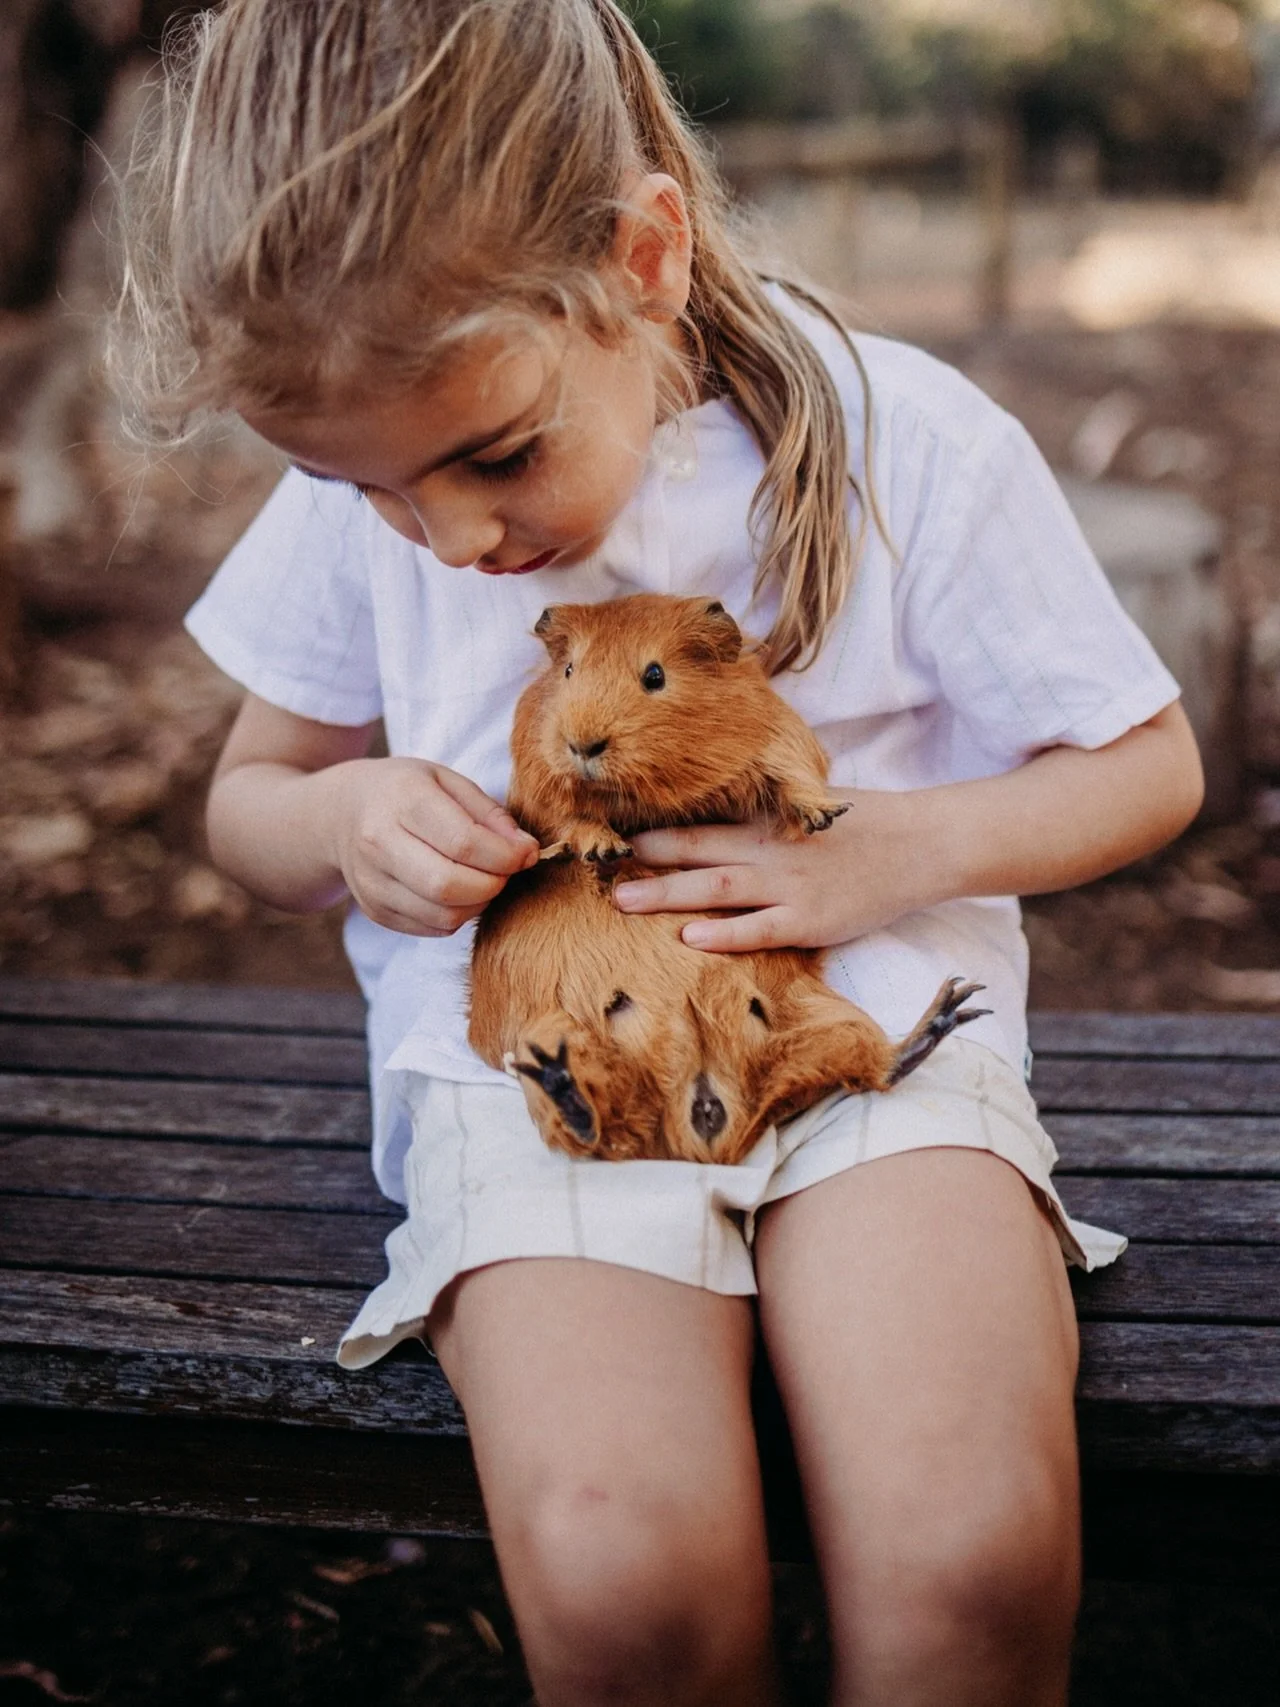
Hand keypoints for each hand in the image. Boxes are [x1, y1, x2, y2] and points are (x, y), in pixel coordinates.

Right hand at [331, 758, 538, 936]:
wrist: (341, 815)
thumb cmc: (406, 792)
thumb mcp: (448, 781)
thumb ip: (490, 814)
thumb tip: (528, 851)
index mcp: (402, 800)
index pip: (463, 842)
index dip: (506, 856)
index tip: (527, 854)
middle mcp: (379, 844)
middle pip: (449, 886)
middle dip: (494, 884)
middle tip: (506, 871)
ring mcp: (372, 883)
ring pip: (444, 916)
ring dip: (479, 903)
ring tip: (485, 879)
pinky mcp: (375, 911)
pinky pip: (433, 929)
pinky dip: (458, 915)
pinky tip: (460, 891)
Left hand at [613, 790, 938, 952]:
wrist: (922, 844)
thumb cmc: (866, 825)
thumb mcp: (809, 808)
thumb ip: (765, 817)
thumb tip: (722, 822)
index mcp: (766, 822)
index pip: (698, 824)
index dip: (652, 830)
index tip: (611, 834)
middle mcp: (768, 851)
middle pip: (694, 853)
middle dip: (645, 860)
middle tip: (598, 867)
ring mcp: (788, 887)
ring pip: (714, 890)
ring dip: (665, 894)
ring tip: (622, 901)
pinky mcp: (810, 920)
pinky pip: (759, 928)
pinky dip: (724, 933)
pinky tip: (689, 937)